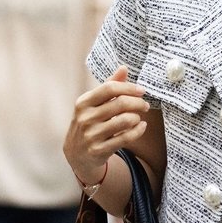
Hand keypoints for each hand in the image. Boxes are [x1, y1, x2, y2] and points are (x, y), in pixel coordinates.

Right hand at [64, 65, 149, 184]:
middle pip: (120, 103)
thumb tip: (124, 68)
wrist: (76, 154)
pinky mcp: (99, 150)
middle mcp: (85, 118)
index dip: (129, 87)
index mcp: (83, 102)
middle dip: (138, 103)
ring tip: (138, 118)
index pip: (109, 88)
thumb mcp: (94, 104)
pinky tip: (141, 127)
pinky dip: (138, 131)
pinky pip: (126, 138)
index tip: (141, 90)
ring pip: (125, 120)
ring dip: (137, 118)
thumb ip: (109, 86)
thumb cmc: (89, 123)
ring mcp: (91, 135)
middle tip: (145, 106)